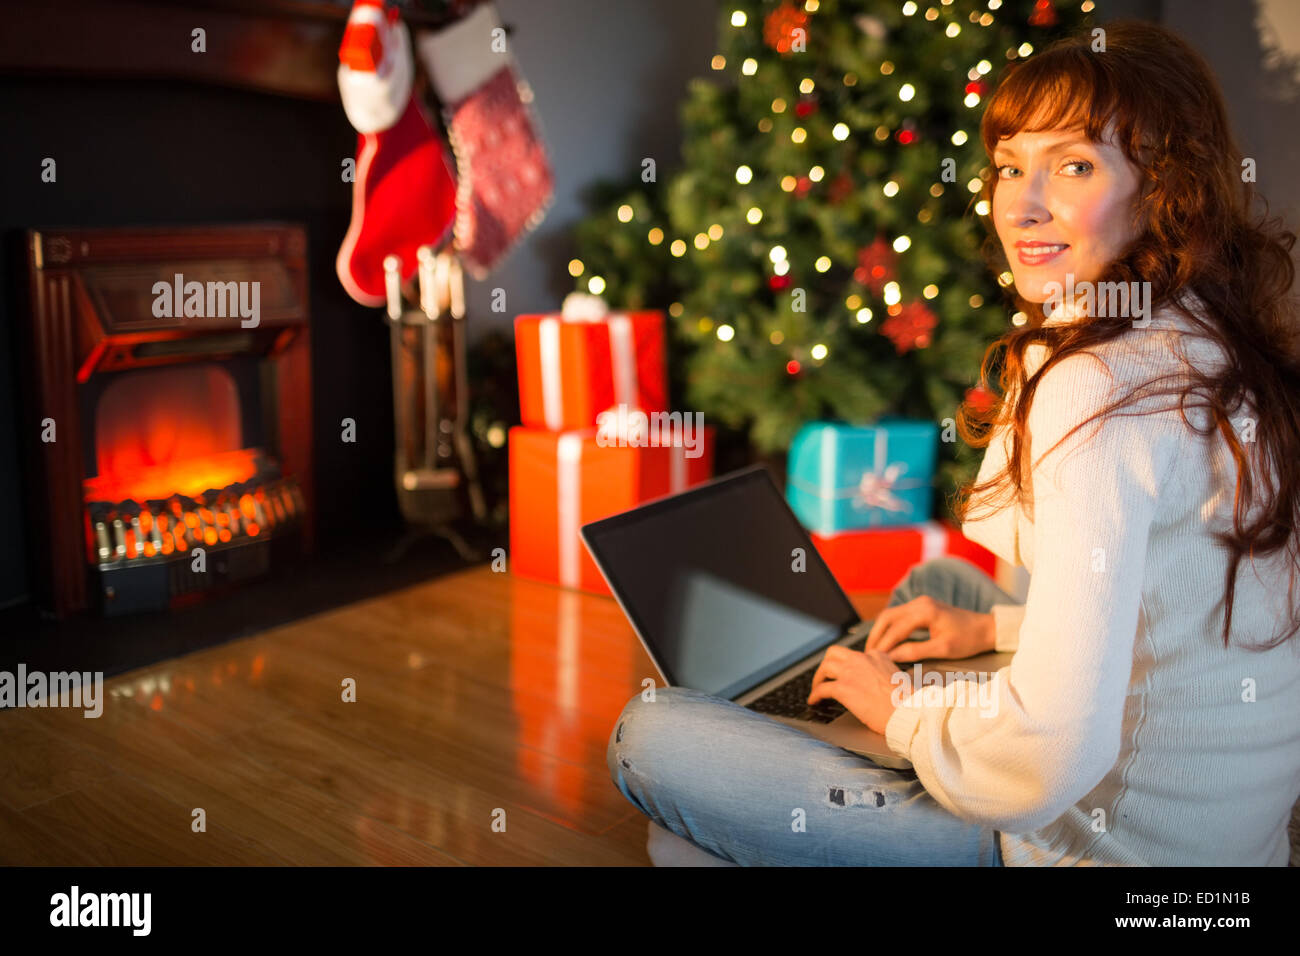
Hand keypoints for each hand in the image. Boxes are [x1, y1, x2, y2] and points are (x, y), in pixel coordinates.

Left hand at [807, 646, 909, 734]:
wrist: (908, 712)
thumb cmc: (908, 703)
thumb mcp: (899, 679)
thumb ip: (884, 675)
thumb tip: (875, 684)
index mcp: (877, 656)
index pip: (855, 655)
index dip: (847, 665)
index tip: (844, 675)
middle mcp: (862, 659)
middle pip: (834, 653)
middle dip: (826, 664)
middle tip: (825, 676)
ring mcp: (851, 672)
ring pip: (825, 667)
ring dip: (817, 678)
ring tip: (816, 689)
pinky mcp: (844, 688)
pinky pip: (822, 688)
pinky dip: (815, 695)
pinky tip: (814, 702)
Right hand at [865, 595, 994, 662]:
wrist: (986, 628)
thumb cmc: (968, 640)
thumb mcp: (943, 650)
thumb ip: (915, 652)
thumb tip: (892, 657)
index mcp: (925, 611)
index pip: (896, 629)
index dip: (883, 645)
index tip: (874, 660)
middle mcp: (919, 603)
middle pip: (887, 617)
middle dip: (876, 636)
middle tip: (868, 655)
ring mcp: (920, 603)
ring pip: (890, 615)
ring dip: (880, 631)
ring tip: (874, 650)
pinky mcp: (922, 607)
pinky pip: (899, 616)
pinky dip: (889, 628)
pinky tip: (886, 641)